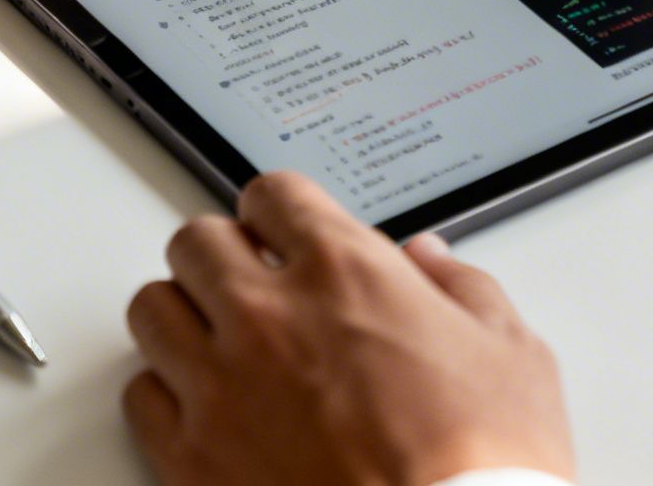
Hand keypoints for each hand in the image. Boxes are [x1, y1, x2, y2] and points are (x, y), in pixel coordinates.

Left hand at [124, 172, 573, 485]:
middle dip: (226, 255)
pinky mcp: (191, 457)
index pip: (273, 193)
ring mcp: (220, 386)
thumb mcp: (513, 354)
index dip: (282, 212)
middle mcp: (269, 315)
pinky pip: (139, 395)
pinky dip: (167, 395)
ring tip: (219, 340)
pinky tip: (205, 407)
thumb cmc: (486, 467)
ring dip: (185, 316)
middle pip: (197, 241)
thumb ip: (462, 289)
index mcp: (346, 271)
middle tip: (252, 282)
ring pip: (152, 309)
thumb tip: (431, 262)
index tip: (288, 231)